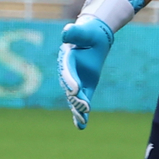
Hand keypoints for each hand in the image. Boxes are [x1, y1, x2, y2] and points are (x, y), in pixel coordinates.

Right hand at [57, 0, 144, 128]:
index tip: (76, 89)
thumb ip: (75, 33)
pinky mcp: (84, 88)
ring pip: (75, 98)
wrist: (93, 38)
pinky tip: (81, 126)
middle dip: (77, 98)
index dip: (71, 80)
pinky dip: (80, 114)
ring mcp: (75, 83)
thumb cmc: (88, 33)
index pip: (67, 72)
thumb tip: (66, 32)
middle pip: (70, 88)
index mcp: (66, 60)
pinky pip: (82, 102)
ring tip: (83, 119)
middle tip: (85, 107)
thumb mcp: (84, 32)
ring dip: (78, 109)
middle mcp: (68, 74)